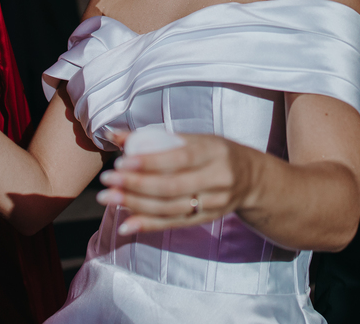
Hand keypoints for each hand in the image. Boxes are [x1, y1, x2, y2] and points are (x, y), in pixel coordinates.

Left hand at [96, 131, 257, 235]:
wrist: (252, 179)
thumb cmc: (215, 153)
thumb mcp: (195, 139)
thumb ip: (157, 137)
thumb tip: (115, 134)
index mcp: (213, 151)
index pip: (179, 158)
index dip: (150, 162)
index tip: (122, 162)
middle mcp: (216, 178)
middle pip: (172, 186)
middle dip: (135, 185)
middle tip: (106, 182)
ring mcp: (213, 202)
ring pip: (171, 208)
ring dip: (136, 205)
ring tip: (109, 199)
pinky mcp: (207, 219)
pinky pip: (175, 223)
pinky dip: (149, 225)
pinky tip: (126, 224)